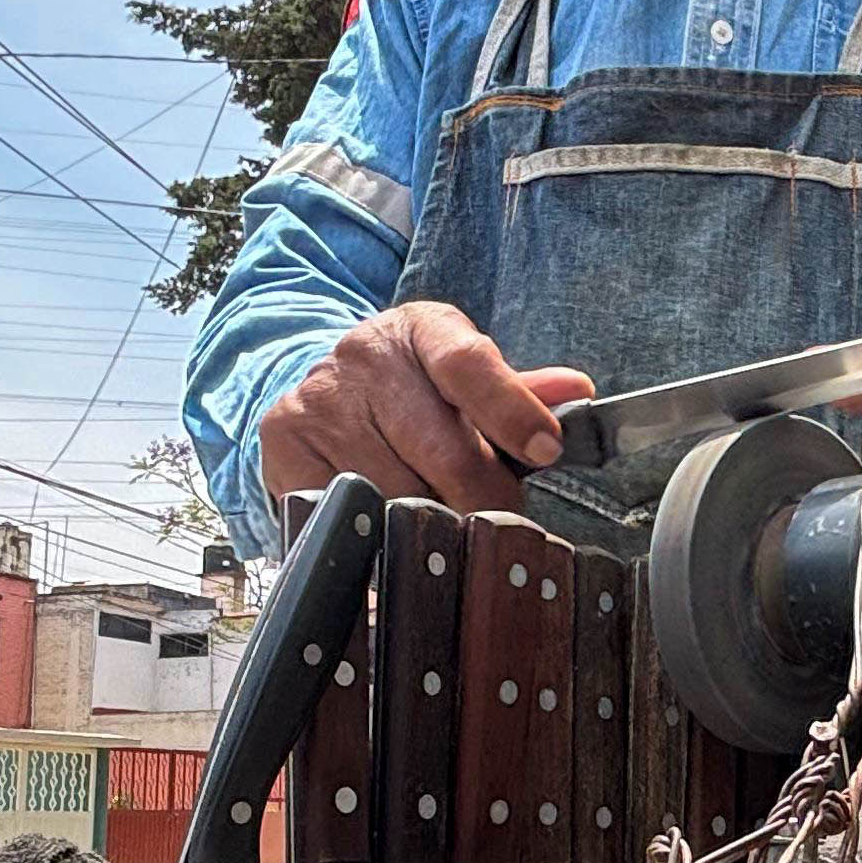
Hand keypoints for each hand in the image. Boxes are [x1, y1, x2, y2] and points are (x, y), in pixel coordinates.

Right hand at [260, 301, 596, 517]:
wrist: (323, 388)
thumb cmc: (413, 391)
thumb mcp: (464, 378)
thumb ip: (518, 393)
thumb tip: (575, 392)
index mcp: (423, 328)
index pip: (468, 363)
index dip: (510, 411)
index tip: (546, 450)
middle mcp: (365, 353)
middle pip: (440, 449)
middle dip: (482, 499)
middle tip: (502, 526)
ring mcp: (320, 398)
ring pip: (396, 494)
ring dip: (428, 523)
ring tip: (437, 520)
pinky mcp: (286, 442)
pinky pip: (344, 513)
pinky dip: (374, 533)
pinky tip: (387, 528)